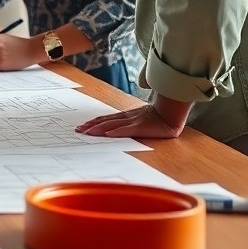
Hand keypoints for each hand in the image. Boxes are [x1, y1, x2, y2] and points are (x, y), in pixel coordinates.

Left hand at [76, 95, 191, 137]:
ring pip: (112, 125)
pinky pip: (127, 129)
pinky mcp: (141, 127)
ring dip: (98, 128)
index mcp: (124, 117)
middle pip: (104, 121)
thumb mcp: (138, 121)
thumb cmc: (155, 119)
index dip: (92, 123)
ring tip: (87, 132)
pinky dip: (116, 131)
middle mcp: (125, 118)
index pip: (105, 119)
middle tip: (78, 130)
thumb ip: (127, 125)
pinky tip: (108, 134)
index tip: (81, 127)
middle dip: (90, 126)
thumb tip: (114, 131)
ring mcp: (132, 121)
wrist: (170, 114)